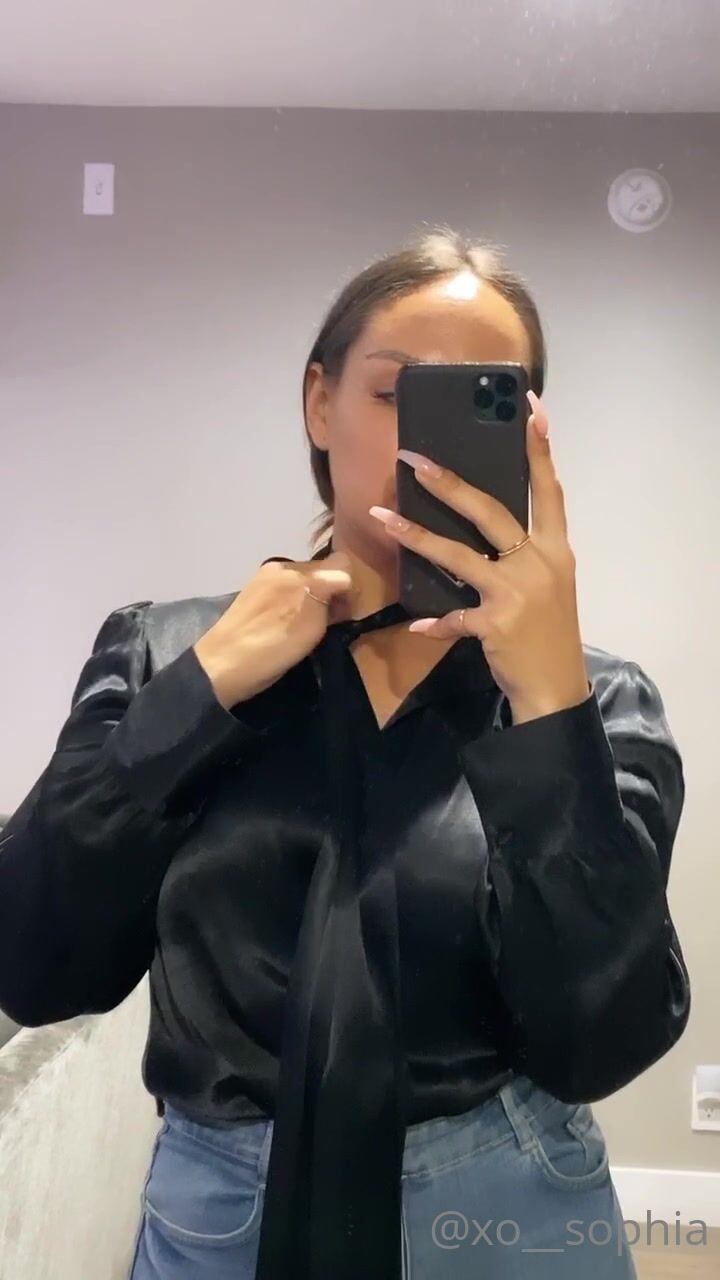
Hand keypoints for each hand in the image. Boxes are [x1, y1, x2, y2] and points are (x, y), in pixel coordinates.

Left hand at [193, 552, 353, 709]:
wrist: (222, 666)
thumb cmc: (272, 647)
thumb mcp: (312, 623)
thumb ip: (331, 591)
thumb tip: (345, 579)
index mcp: (297, 568)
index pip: (341, 565)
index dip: (350, 588)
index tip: (348, 614)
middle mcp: (281, 567)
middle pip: (321, 572)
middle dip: (331, 593)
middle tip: (331, 623)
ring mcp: (264, 580)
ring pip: (304, 583)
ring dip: (313, 600)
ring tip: (308, 628)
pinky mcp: (253, 595)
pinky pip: (286, 592)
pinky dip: (294, 605)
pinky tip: (288, 627)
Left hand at [369, 390, 590, 722]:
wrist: (557, 688)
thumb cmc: (548, 632)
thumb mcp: (548, 585)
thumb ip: (522, 553)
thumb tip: (484, 523)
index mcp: (555, 550)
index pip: (549, 490)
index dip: (540, 449)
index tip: (531, 408)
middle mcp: (539, 563)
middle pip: (491, 512)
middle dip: (450, 484)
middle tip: (415, 460)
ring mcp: (517, 593)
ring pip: (459, 555)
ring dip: (416, 536)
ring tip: (381, 516)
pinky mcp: (496, 624)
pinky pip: (455, 617)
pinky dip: (435, 622)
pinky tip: (416, 624)